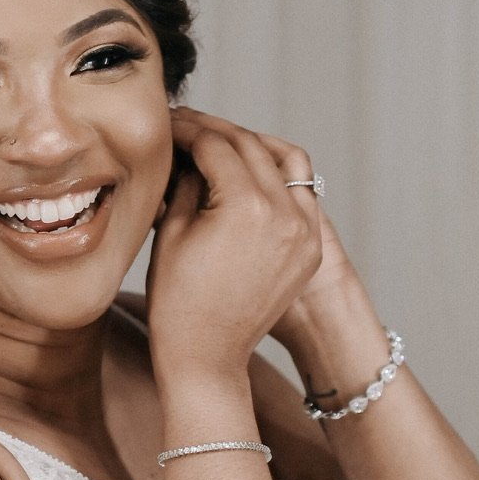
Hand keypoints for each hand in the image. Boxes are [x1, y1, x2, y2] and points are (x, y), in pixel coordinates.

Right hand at [146, 106, 323, 385]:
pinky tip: (251, 174)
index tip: (167, 123)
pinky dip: (278, 175)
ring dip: (253, 144)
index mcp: (247, 206)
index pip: (215, 145)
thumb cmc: (178, 301)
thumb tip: (189, 149)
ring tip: (222, 144)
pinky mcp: (311, 247)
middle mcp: (285, 212)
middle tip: (186, 127)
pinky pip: (303, 192)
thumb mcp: (172, 231)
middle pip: (250, 146)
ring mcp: (305, 230)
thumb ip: (186, 180)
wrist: (207, 356)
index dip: (186, 129)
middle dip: (214, 131)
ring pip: (287, 160)